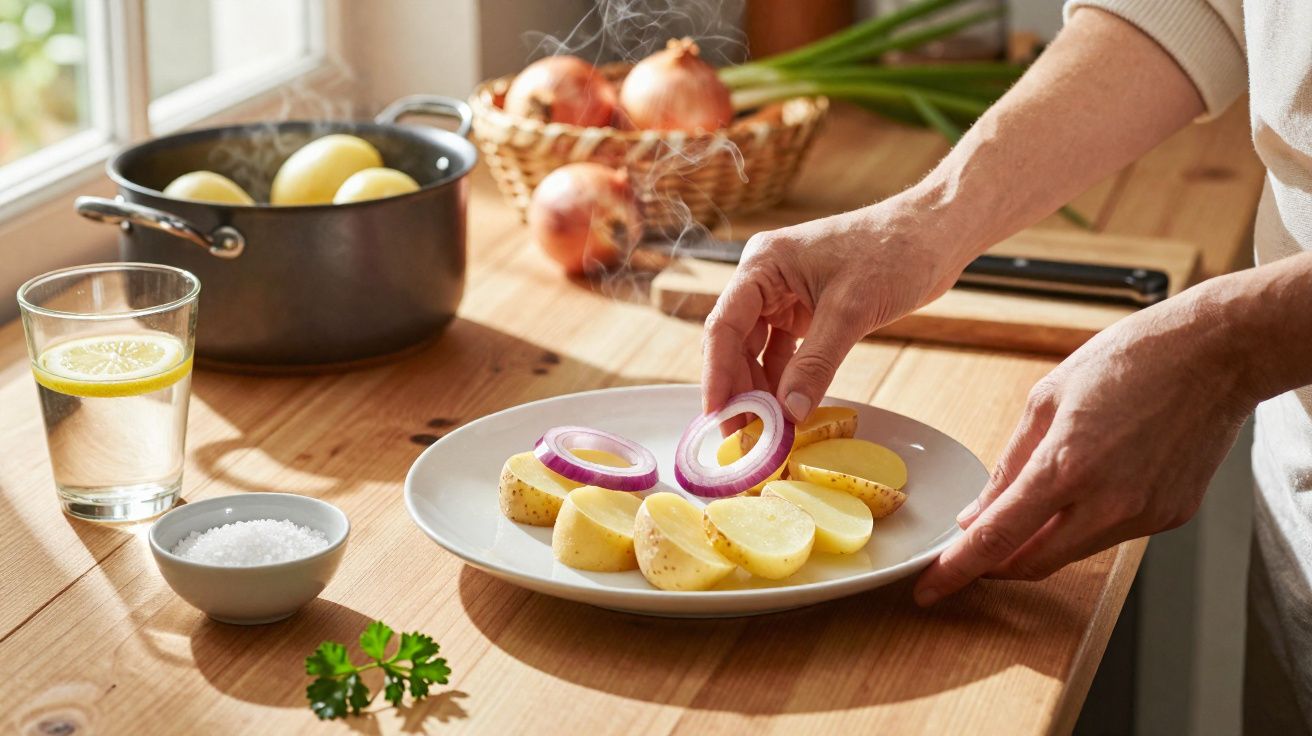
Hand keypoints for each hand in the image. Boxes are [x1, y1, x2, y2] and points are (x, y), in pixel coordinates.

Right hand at [701, 203, 968, 420]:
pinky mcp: (808, 309)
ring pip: (757, 349)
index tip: (717, 415)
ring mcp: (786, 294)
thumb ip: (816, 363)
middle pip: (735, 341)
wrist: (936, 233)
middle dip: (738, 388)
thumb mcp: (850, 310)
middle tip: (743, 434)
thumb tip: (790, 412)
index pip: (723, 325)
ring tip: (764, 428)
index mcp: (763, 264)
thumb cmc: (894, 251)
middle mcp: (766, 278)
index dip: (717, 374)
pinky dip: (784, 379)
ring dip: (760, 388)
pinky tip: (787, 407)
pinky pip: (783, 350)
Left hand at [913, 290, 1256, 605]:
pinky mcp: (1168, 517)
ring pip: (1070, 552)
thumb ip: (1009, 465)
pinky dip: (1083, 523)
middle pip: (1031, 562)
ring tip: (1027, 507)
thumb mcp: (1046, 399)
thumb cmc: (1131, 360)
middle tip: (969, 553)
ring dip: (1038, 542)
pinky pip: (1109, 535)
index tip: (930, 588)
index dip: (957, 570)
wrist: (1214, 354)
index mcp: (1066, 466)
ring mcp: (1142, 515)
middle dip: (993, 565)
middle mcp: (1107, 502)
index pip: (997, 538)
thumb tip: (979, 512)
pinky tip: (1086, 487)